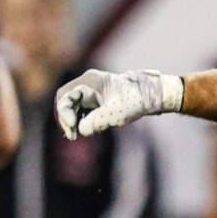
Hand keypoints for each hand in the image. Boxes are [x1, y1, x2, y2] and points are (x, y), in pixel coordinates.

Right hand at [55, 68, 182, 138]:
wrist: (152, 96)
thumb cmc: (135, 100)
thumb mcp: (114, 114)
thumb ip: (94, 122)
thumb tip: (81, 130)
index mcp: (90, 81)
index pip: (65, 96)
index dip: (64, 113)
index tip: (73, 127)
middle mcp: (88, 84)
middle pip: (65, 101)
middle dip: (66, 119)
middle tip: (72, 136)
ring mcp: (92, 92)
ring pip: (72, 106)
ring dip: (72, 121)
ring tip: (76, 136)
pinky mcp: (97, 101)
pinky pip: (81, 110)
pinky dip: (80, 120)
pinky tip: (85, 130)